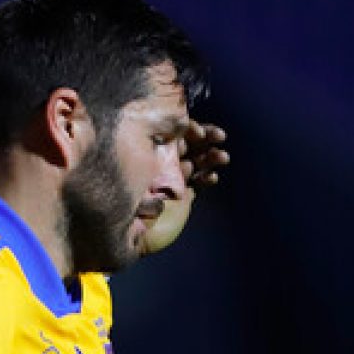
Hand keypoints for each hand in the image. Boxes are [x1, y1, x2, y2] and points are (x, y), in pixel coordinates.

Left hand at [141, 119, 228, 253]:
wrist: (134, 232)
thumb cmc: (130, 198)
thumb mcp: (139, 164)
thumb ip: (152, 140)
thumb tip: (174, 122)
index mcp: (153, 150)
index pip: (176, 132)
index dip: (191, 129)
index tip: (199, 132)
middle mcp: (164, 162)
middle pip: (191, 144)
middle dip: (208, 137)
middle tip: (220, 137)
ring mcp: (174, 178)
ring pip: (199, 161)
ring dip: (212, 156)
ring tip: (222, 158)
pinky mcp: (183, 196)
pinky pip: (199, 182)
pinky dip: (207, 177)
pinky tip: (212, 178)